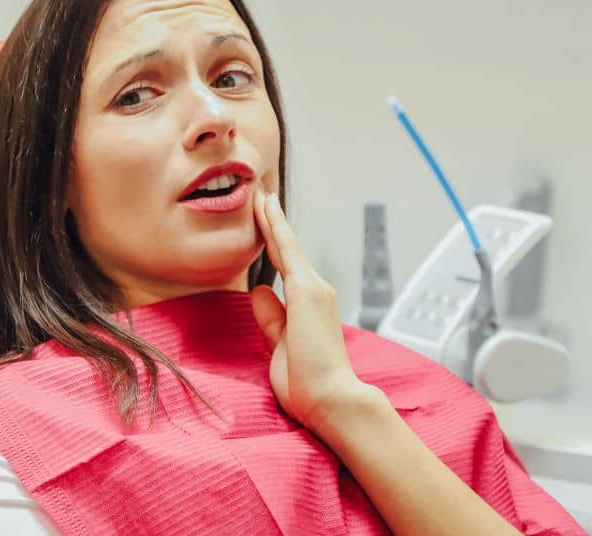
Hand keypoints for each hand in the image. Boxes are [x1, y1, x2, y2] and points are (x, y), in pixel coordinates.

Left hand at [251, 184, 378, 433]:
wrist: (332, 400)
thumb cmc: (309, 383)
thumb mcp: (280, 345)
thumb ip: (272, 318)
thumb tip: (259, 291)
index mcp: (309, 306)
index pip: (285, 267)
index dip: (273, 241)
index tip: (263, 220)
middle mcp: (315, 292)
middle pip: (287, 249)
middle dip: (272, 221)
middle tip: (260, 193)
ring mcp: (314, 289)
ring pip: (286, 246)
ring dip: (272, 218)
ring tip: (259, 192)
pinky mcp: (308, 292)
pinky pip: (287, 252)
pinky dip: (277, 229)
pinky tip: (267, 209)